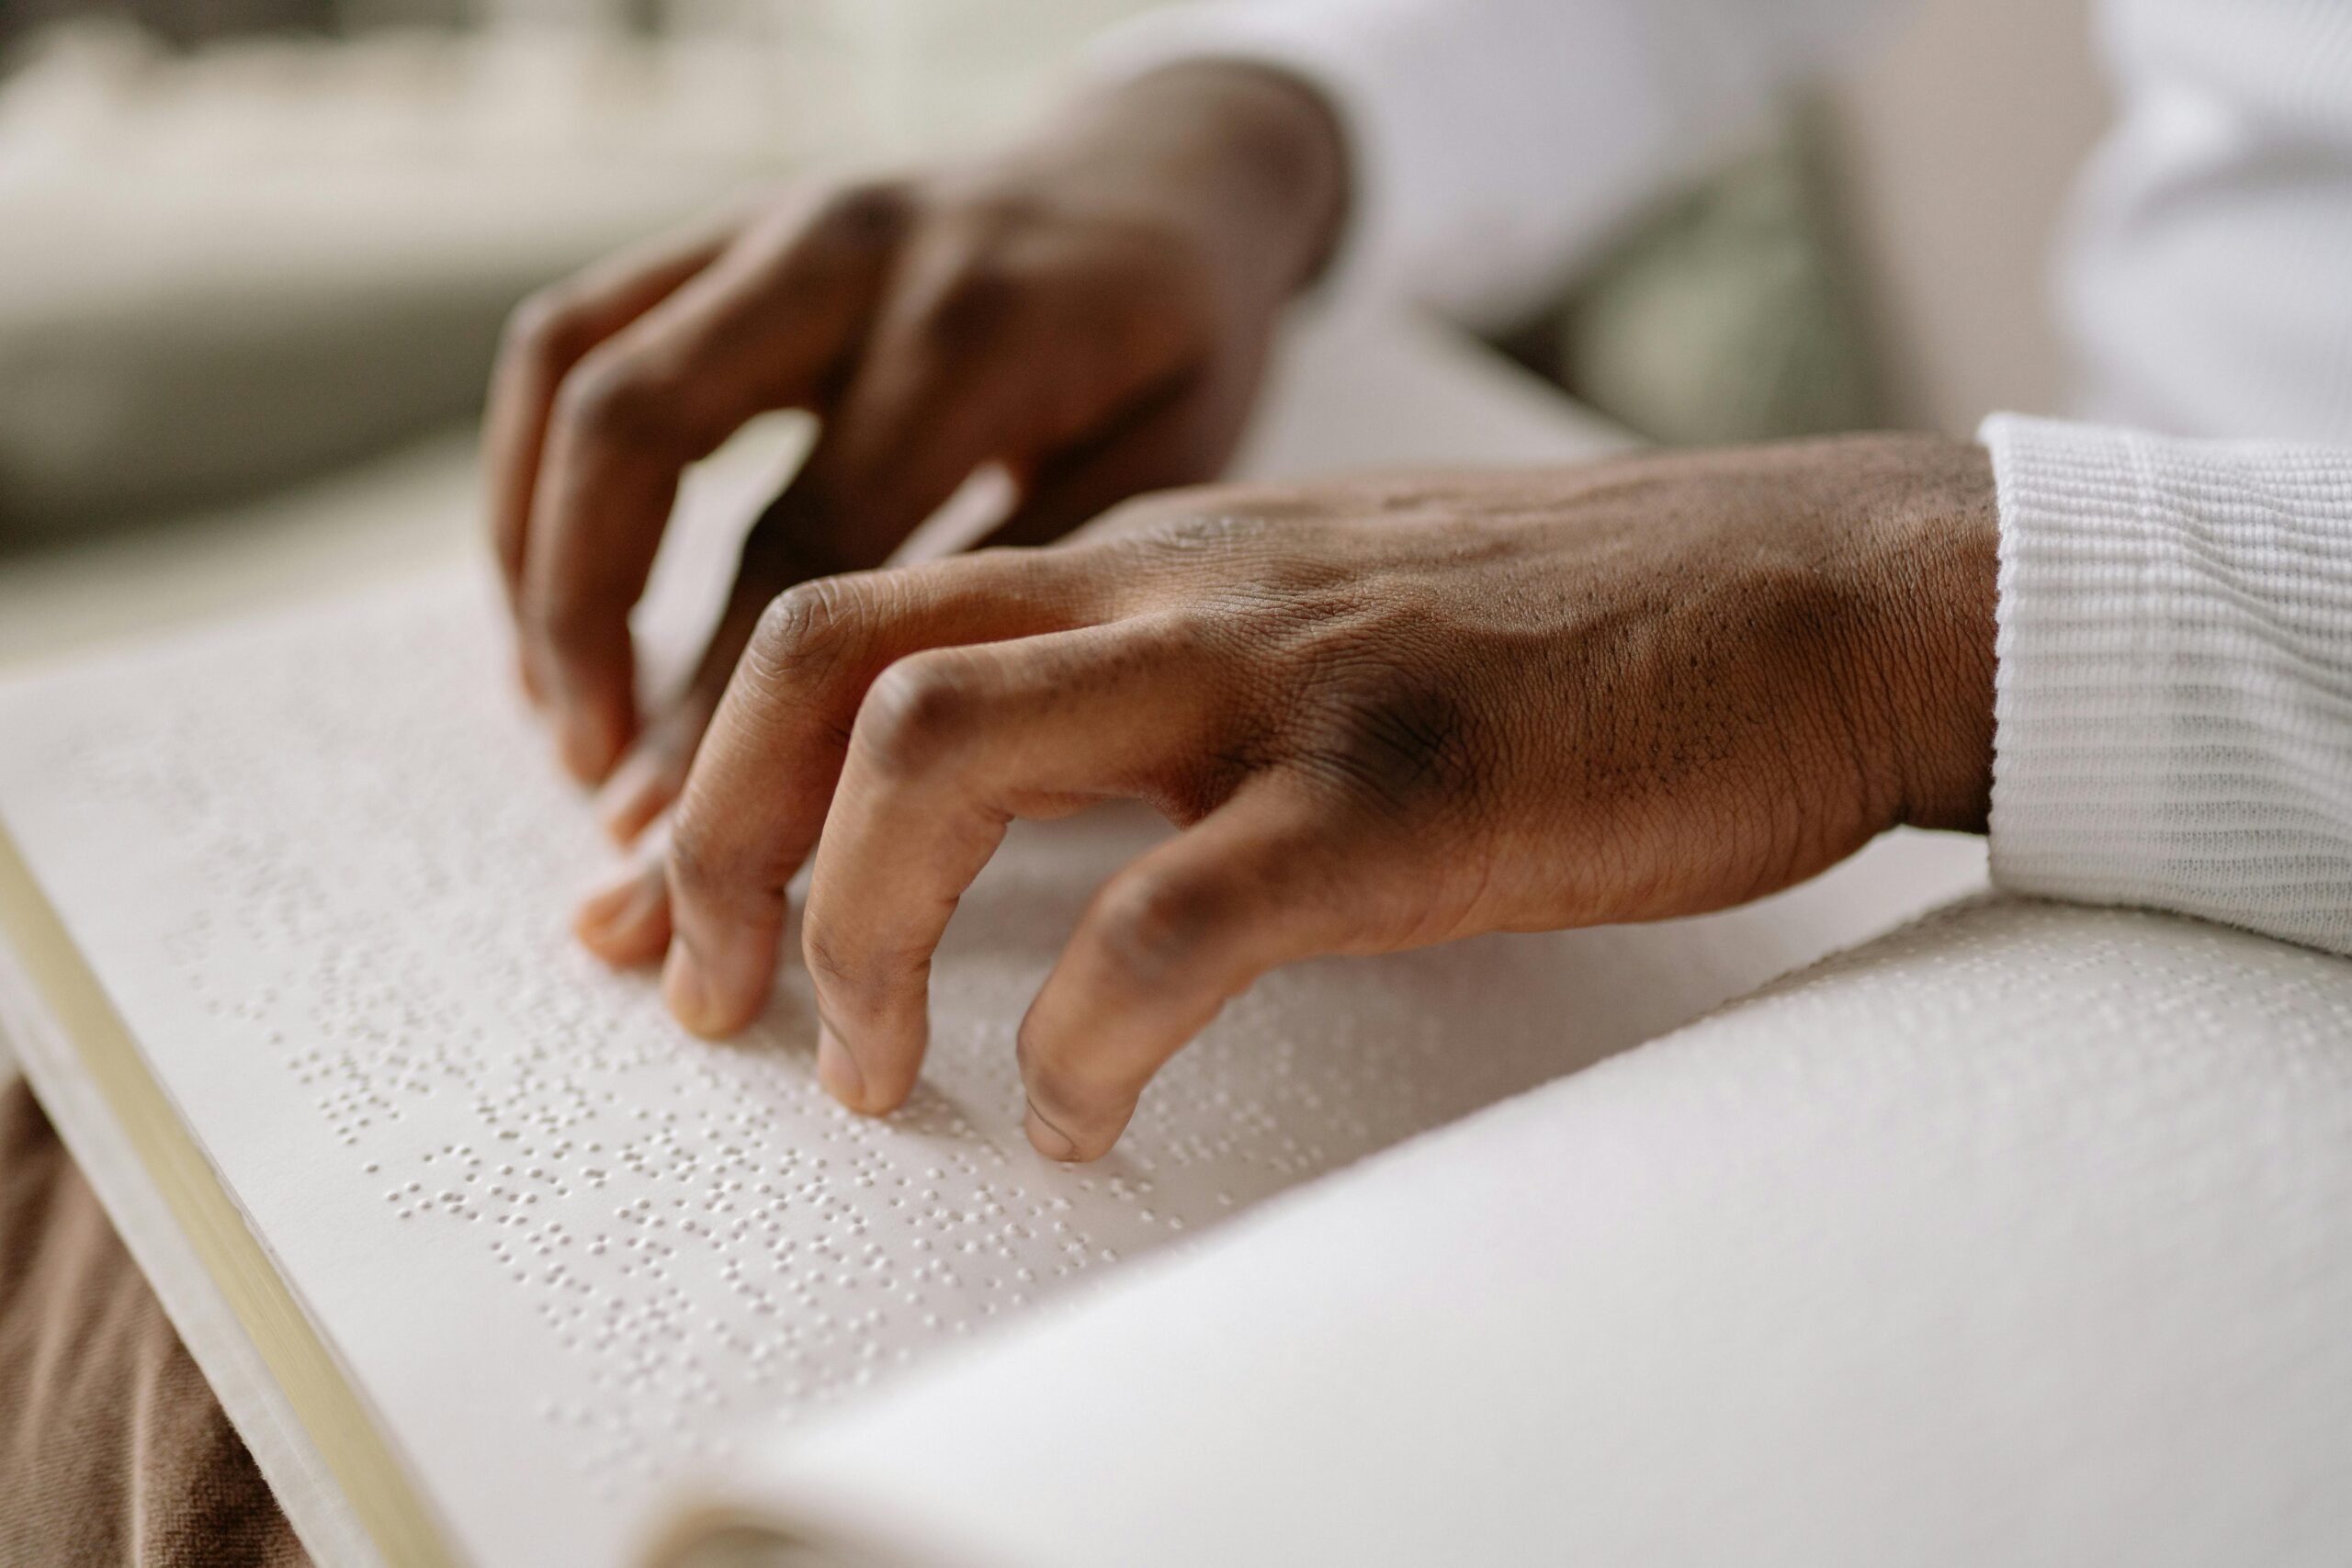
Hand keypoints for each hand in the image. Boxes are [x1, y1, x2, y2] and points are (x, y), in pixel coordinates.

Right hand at [484, 64, 1346, 831]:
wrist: (1173, 167)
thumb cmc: (1181, 344)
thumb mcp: (1169, 471)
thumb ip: (1026, 588)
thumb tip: (883, 773)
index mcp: (977, 331)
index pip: (803, 547)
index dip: (722, 708)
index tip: (682, 844)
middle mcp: (851, 257)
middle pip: (640, 437)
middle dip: (586, 630)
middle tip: (603, 790)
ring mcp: (774, 226)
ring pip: (574, 376)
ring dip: (537, 556)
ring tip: (562, 712)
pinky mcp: (726, 228)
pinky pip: (573, 333)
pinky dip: (532, 471)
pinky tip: (552, 595)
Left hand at [575, 434, 1997, 1159]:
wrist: (1817, 594)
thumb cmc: (1574, 634)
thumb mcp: (1320, 613)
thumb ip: (1166, 677)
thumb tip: (1012, 802)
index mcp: (1151, 552)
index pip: (847, 617)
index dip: (699, 768)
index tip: (631, 894)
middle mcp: (1176, 587)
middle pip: (827, 661)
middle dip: (709, 839)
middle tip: (691, 993)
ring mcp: (1279, 679)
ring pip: (943, 753)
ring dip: (856, 931)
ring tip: (867, 1070)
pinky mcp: (1397, 794)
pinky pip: (1168, 917)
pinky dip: (1081, 1036)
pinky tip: (1077, 1113)